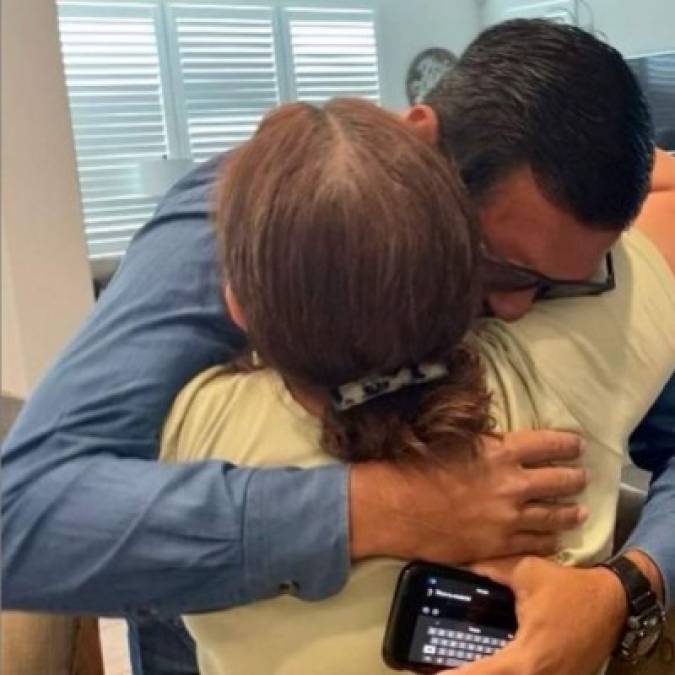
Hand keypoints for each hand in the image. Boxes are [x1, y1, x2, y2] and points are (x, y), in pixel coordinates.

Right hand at [349, 430, 586, 562]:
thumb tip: (505, 443)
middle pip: (561, 480)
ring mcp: (510, 518)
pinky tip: (556, 539)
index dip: (568, 444)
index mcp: (502, 451)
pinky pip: (538, 543)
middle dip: (575, 477)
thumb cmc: (418, 467)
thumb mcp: (455, 442)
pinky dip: (551, 540)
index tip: (576, 445)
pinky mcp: (501, 545)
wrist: (397, 508)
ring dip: (570, 511)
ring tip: (580, 511)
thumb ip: (486, 443)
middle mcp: (514, 484)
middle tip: (581, 477)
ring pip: (555, 515)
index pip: (550, 444)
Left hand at [443, 557, 626, 674]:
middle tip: (435, 672)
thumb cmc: (568, 588)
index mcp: (528, 657)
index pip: (485, 674)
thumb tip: (462, 566)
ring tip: (455, 668)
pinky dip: (506, 674)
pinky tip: (488, 667)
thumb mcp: (527, 572)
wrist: (614, 603)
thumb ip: (492, 570)